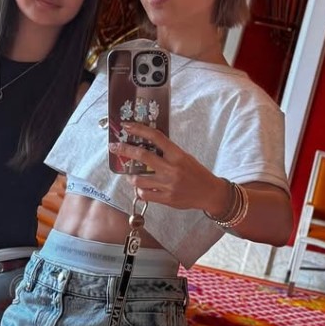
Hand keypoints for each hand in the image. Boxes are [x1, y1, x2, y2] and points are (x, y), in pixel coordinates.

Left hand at [108, 122, 227, 212]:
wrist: (210, 193)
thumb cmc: (196, 173)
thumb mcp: (185, 158)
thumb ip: (168, 153)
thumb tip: (147, 146)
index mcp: (178, 155)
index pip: (156, 137)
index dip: (140, 130)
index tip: (127, 126)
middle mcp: (172, 169)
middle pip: (143, 157)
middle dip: (125, 150)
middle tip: (114, 147)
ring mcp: (168, 185)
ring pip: (139, 179)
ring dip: (131, 176)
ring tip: (132, 175)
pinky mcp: (166, 199)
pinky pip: (144, 194)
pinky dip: (140, 191)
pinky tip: (142, 188)